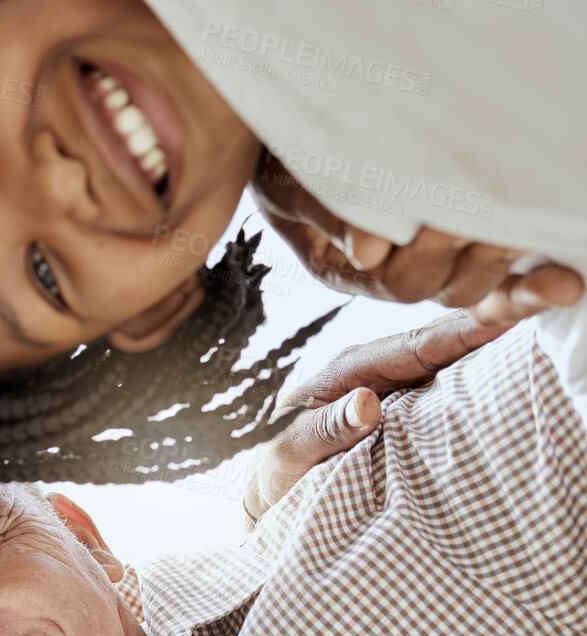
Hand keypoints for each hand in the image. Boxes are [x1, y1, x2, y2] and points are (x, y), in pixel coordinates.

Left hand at [242, 308, 539, 523]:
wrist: (267, 488)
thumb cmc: (274, 470)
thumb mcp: (288, 455)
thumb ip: (323, 431)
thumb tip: (367, 404)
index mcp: (351, 370)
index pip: (419, 344)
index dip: (468, 327)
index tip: (515, 310)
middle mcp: (381, 366)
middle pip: (453, 335)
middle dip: (505, 309)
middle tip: (564, 286)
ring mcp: (402, 382)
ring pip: (462, 352)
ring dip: (507, 331)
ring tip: (561, 300)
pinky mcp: (414, 402)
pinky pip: (459, 378)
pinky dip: (493, 362)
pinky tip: (532, 352)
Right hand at [252, 153, 583, 322]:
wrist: (306, 133)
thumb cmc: (289, 159)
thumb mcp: (289, 182)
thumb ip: (324, 213)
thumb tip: (368, 250)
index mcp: (342, 267)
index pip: (390, 279)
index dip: (420, 255)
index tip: (441, 218)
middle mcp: (387, 274)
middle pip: (433, 288)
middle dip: (459, 251)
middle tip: (480, 212)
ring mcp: (428, 264)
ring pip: (471, 287)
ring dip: (499, 260)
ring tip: (518, 225)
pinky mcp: (463, 254)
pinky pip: (500, 291)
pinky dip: (530, 289)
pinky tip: (566, 284)